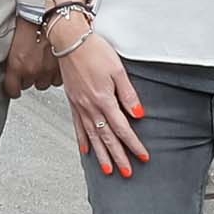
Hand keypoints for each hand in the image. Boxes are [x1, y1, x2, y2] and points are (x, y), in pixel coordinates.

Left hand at [1, 17, 52, 99]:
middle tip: (29, 64)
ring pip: (44, 83)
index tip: (13, 87)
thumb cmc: (34, 18)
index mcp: (17, 64)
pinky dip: (56, 73)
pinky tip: (53, 63)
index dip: (12, 88)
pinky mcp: (63, 68)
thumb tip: (11, 67)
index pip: (12, 90)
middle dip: (28, 77)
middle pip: (28, 85)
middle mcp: (33, 70)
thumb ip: (13, 58)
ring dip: (42, 76)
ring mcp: (50, 71)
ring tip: (42, 63)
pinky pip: (58, 79)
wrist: (54, 11)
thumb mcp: (14, 39)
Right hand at [59, 25, 148, 175]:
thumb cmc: (94, 50)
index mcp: (104, 100)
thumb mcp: (118, 70)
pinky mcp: (73, 102)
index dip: (133, 144)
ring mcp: (80, 106)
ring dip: (101, 155)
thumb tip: (138, 115)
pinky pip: (78, 127)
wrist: (70, 41)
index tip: (142, 156)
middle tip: (126, 172)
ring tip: (108, 169)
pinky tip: (86, 151)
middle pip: (107, 138)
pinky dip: (82, 140)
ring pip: (92, 136)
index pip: (122, 129)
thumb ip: (128, 95)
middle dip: (118, 157)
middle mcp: (91, 107)